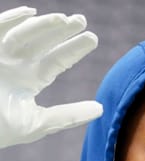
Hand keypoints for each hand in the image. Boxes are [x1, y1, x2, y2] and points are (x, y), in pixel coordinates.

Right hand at [0, 6, 102, 147]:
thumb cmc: (2, 129)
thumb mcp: (40, 123)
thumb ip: (69, 115)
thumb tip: (101, 109)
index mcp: (30, 80)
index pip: (56, 61)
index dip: (74, 49)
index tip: (93, 38)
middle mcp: (16, 65)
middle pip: (43, 43)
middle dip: (61, 31)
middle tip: (82, 21)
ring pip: (24, 34)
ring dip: (43, 26)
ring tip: (65, 20)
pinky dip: (11, 20)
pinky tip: (30, 13)